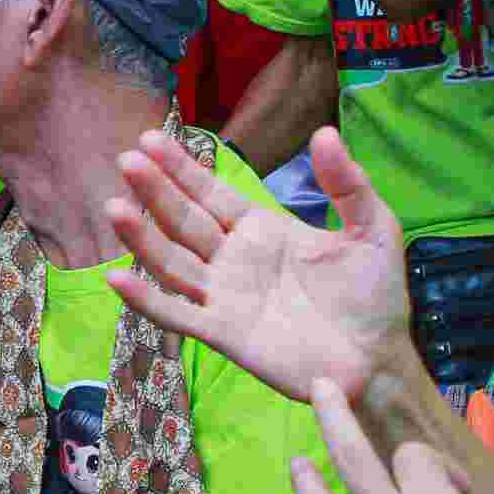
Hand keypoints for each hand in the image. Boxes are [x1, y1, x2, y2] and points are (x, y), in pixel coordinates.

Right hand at [101, 125, 415, 408]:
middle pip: (183, 220)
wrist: (378, 360)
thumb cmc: (375, 297)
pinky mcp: (223, 334)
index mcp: (263, 229)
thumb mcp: (372, 230)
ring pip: (171, 262)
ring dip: (142, 237)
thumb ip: (347, 184)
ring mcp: (225, 297)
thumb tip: (324, 133)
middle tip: (127, 161)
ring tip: (116, 206)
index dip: (181, 169)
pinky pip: (176, 315)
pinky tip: (117, 279)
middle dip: (156, 191)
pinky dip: (146, 300)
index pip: (211, 193)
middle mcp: (235, 259)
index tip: (151, 140)